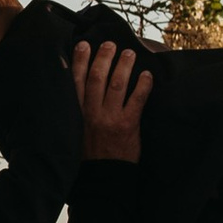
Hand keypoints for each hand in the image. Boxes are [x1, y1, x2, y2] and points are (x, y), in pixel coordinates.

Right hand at [70, 37, 152, 164]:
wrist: (103, 177)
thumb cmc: (88, 155)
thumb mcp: (74, 131)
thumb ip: (76, 111)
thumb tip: (78, 88)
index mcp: (77, 113)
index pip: (76, 81)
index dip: (79, 61)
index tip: (83, 45)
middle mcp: (92, 113)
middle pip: (97, 78)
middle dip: (103, 57)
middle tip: (110, 44)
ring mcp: (110, 118)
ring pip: (117, 84)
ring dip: (124, 66)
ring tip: (129, 53)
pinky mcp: (128, 125)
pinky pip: (137, 100)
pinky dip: (143, 86)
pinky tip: (147, 75)